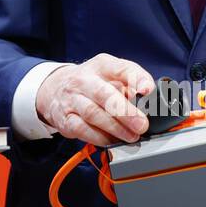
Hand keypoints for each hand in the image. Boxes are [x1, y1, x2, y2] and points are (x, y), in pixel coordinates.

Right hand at [35, 54, 154, 144]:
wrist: (55, 88)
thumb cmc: (92, 83)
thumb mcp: (112, 75)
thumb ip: (132, 84)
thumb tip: (150, 99)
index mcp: (101, 66)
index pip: (121, 68)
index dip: (136, 79)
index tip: (147, 91)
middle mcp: (83, 80)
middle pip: (103, 94)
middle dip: (125, 111)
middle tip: (142, 125)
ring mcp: (72, 99)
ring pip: (92, 113)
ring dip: (115, 128)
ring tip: (132, 136)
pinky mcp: (65, 119)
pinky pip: (82, 129)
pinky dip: (99, 137)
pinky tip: (112, 140)